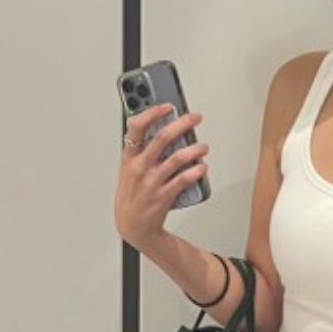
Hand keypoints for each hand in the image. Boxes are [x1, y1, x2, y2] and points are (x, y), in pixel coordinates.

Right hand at [114, 103, 207, 249]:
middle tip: (195, 118)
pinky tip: (202, 166)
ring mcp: (152, 182)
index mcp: (129, 157)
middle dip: (183, 123)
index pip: (137, 127)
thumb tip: (166, 130)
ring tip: (204, 146)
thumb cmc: (132, 194)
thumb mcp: (129, 170)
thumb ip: (142, 151)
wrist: (132, 226)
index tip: (168, 106)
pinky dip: (197, 170)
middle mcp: (140, 167)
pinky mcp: (164, 196)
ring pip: (178, 158)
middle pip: (163, 138)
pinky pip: (184, 179)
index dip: (153, 112)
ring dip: (196, 148)